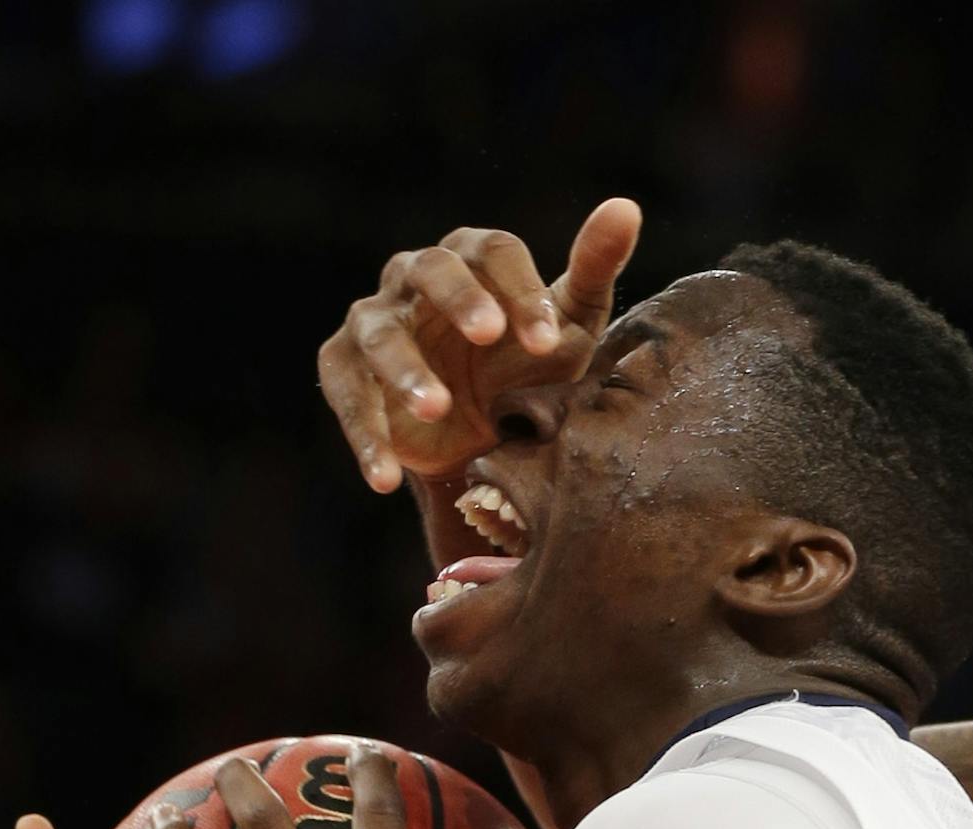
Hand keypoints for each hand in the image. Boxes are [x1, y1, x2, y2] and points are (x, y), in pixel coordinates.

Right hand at [318, 197, 642, 491]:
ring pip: (378, 332)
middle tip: (489, 335)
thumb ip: (594, 270)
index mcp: (473, 259)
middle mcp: (417, 277)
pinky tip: (386, 477)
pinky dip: (364, 434)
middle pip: (430, 270)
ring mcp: (377, 320)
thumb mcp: (572, 326)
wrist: (489, 437)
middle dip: (460, 300)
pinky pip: (345, 391)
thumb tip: (626, 207)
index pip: (494, 253)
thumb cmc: (533, 367)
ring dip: (404, 369)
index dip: (522, 290)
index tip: (549, 339)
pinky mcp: (347, 367)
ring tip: (438, 407)